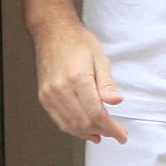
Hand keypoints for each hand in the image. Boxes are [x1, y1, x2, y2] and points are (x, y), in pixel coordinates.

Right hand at [33, 17, 127, 143]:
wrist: (53, 31)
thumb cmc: (77, 41)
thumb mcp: (100, 58)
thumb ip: (107, 84)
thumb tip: (116, 102)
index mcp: (78, 78)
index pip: (97, 113)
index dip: (111, 128)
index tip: (121, 135)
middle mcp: (61, 88)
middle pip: (84, 122)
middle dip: (103, 131)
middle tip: (115, 133)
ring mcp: (49, 94)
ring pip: (71, 125)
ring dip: (88, 133)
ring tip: (102, 134)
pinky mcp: (44, 96)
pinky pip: (59, 120)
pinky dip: (73, 129)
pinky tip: (84, 130)